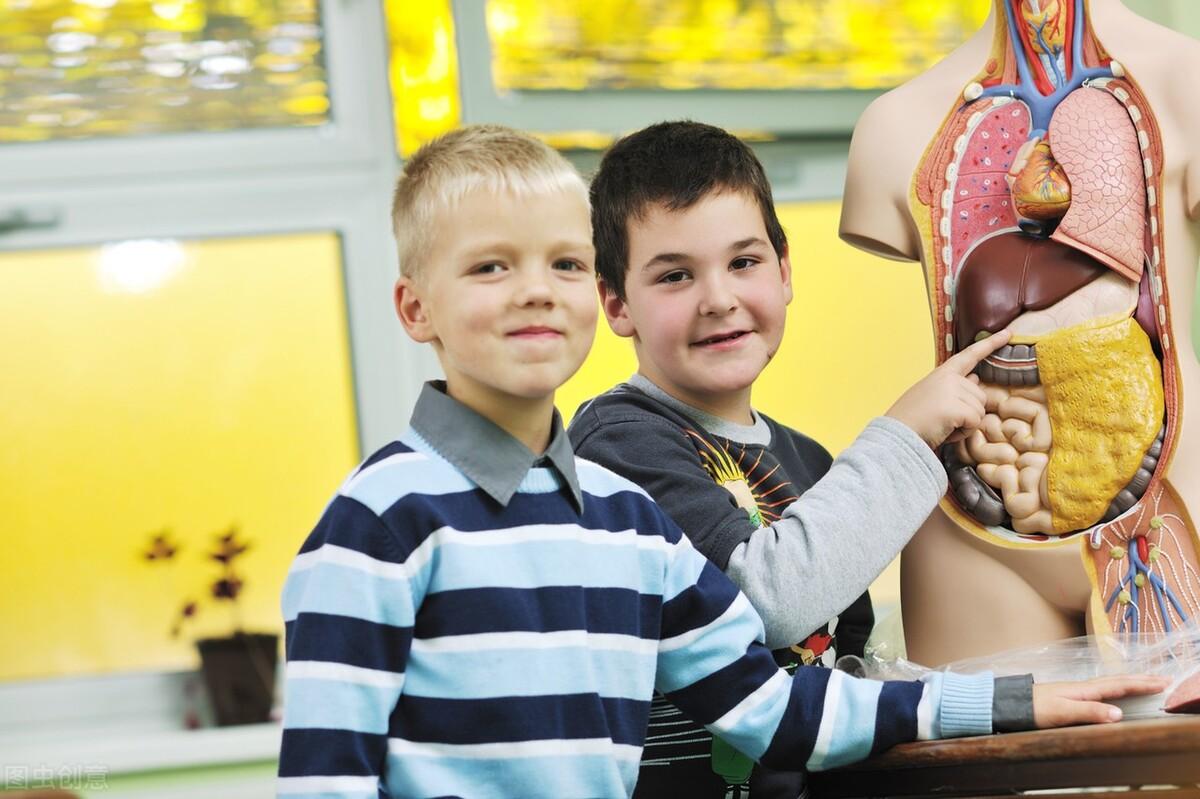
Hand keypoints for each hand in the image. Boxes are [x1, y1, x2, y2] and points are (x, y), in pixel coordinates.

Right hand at [885, 330, 1011, 448]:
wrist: (896, 435)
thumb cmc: (912, 420)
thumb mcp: (933, 396)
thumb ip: (955, 386)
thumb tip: (976, 379)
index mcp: (942, 373)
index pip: (970, 355)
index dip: (990, 344)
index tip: (1007, 334)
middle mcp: (949, 378)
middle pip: (981, 396)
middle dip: (968, 413)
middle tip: (945, 420)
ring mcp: (952, 391)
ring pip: (980, 410)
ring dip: (965, 424)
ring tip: (943, 425)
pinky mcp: (956, 408)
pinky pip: (975, 422)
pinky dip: (963, 432)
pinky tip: (945, 432)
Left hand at [1032, 674, 1172, 727]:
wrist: (1010, 705)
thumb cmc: (1034, 709)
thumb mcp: (1062, 712)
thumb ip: (1089, 712)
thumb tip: (1119, 714)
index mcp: (1084, 689)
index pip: (1118, 685)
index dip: (1141, 684)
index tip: (1163, 682)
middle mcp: (1082, 688)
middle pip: (1117, 681)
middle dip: (1141, 680)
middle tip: (1164, 679)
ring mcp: (1076, 692)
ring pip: (1110, 685)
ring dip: (1131, 682)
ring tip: (1147, 682)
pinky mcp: (1071, 698)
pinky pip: (1101, 691)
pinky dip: (1116, 689)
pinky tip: (1116, 693)